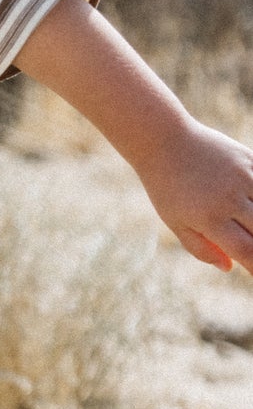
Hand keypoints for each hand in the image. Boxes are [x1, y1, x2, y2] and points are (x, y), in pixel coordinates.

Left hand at [137, 121, 252, 275]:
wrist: (164, 141)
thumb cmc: (167, 186)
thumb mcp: (175, 221)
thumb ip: (201, 248)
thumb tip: (230, 267)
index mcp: (210, 219)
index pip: (247, 252)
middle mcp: (231, 199)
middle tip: (252, 250)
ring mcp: (243, 178)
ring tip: (249, 226)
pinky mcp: (249, 160)